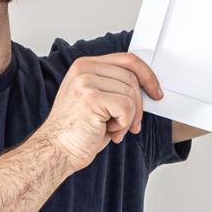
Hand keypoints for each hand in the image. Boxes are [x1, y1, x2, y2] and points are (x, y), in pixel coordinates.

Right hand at [31, 52, 164, 169]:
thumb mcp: (95, 100)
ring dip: (129, 118)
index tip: (155, 91)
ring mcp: (85, 82)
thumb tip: (146, 87)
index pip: (126, 60)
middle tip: (131, 125)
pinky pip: (126, 107)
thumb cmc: (77, 131)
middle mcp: (83, 69)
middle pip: (132, 77)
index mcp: (84, 65)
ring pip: (131, 93)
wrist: (55, 151)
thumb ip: (113, 86)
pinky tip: (109, 132)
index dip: (146, 75)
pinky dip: (124, 125)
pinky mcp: (90, 98)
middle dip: (138, 105)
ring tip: (112, 129)